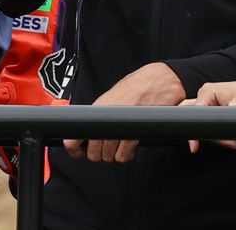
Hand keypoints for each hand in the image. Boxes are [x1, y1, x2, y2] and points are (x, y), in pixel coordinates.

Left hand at [64, 62, 184, 162]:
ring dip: (114, 156)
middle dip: (100, 155)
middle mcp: (105, 116)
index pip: (74, 137)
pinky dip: (126, 155)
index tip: (80, 153)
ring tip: (120, 149)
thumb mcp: (113, 96)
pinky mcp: (135, 129)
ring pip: (108, 154)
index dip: (75, 150)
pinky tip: (129, 150)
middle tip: (107, 152)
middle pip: (93, 150)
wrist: (160, 78)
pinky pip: (123, 153)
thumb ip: (101, 111)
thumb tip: (90, 128)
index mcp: (98, 108)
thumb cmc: (139, 85)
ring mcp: (120, 123)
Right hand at [183, 79, 235, 150]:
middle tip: (226, 143)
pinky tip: (230, 138)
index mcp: (208, 91)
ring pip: (203, 124)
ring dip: (216, 136)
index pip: (193, 114)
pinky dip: (218, 133)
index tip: (195, 146)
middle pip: (195, 119)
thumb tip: (218, 132)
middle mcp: (206, 95)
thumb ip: (226, 120)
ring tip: (233, 142)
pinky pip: (210, 123)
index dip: (195, 132)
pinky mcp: (216, 108)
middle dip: (207, 135)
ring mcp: (210, 101)